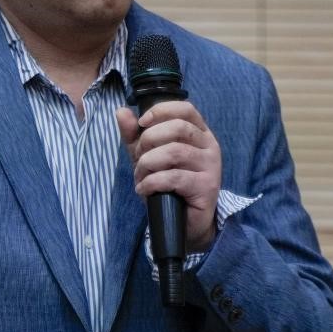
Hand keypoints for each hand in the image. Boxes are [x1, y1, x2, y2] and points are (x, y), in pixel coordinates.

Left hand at [116, 100, 221, 251]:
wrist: (185, 222)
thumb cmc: (168, 185)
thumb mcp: (147, 156)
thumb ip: (135, 135)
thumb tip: (122, 112)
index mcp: (199, 133)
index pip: (185, 109)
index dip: (162, 111)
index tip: (142, 123)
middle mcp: (209, 146)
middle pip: (179, 127)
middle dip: (149, 140)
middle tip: (139, 158)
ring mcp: (211, 166)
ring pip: (174, 152)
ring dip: (148, 164)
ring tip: (140, 176)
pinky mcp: (206, 186)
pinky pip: (174, 177)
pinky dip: (152, 182)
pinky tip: (145, 189)